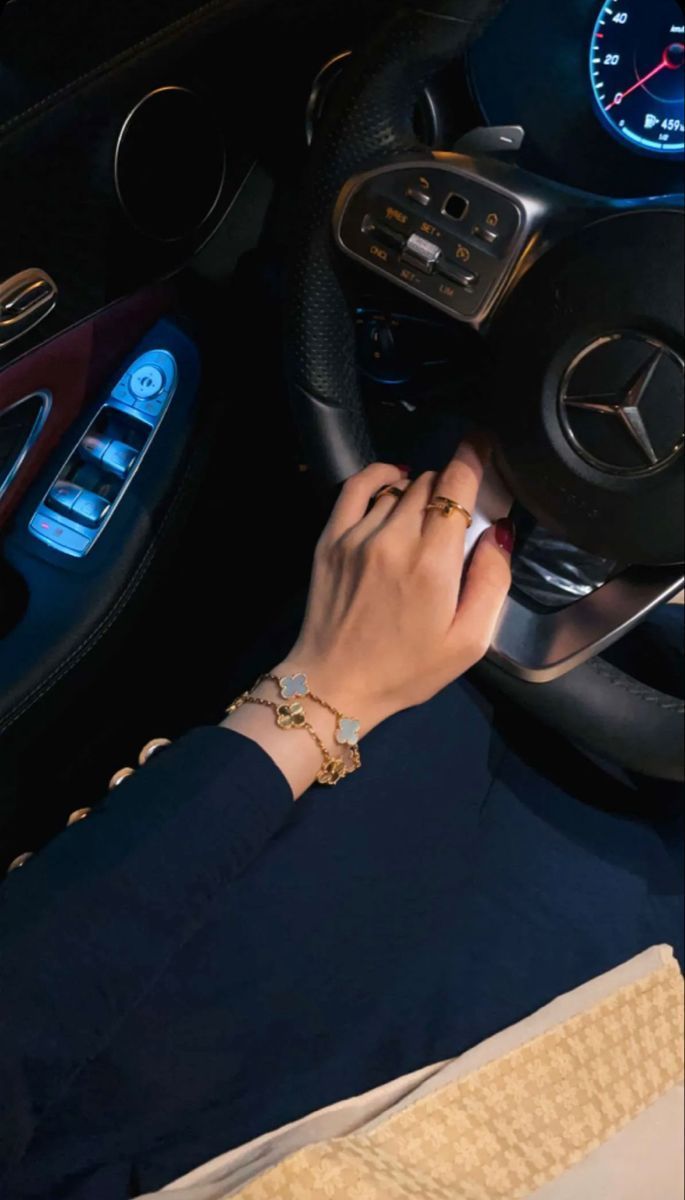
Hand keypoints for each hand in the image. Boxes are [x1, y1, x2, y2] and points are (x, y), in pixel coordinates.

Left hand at [277, 436, 513, 735]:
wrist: (335, 685)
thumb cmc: (407, 670)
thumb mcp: (469, 642)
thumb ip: (491, 582)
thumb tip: (497, 532)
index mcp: (434, 564)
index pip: (458, 485)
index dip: (475, 457)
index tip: (485, 446)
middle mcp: (395, 539)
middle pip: (432, 483)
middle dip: (451, 490)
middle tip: (458, 517)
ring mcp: (358, 535)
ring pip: (400, 487)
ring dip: (419, 494)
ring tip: (425, 523)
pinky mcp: (331, 539)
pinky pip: (358, 486)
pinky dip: (380, 476)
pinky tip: (394, 481)